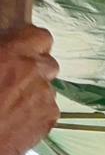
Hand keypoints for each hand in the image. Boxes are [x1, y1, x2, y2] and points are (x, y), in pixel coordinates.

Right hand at [0, 26, 59, 154]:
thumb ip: (1, 53)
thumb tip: (5, 54)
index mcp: (14, 52)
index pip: (41, 36)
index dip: (33, 43)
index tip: (24, 49)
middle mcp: (35, 71)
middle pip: (49, 63)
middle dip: (37, 68)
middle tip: (18, 77)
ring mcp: (46, 96)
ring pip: (48, 87)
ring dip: (36, 91)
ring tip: (13, 102)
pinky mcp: (50, 117)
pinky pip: (49, 108)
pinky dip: (38, 111)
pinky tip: (19, 117)